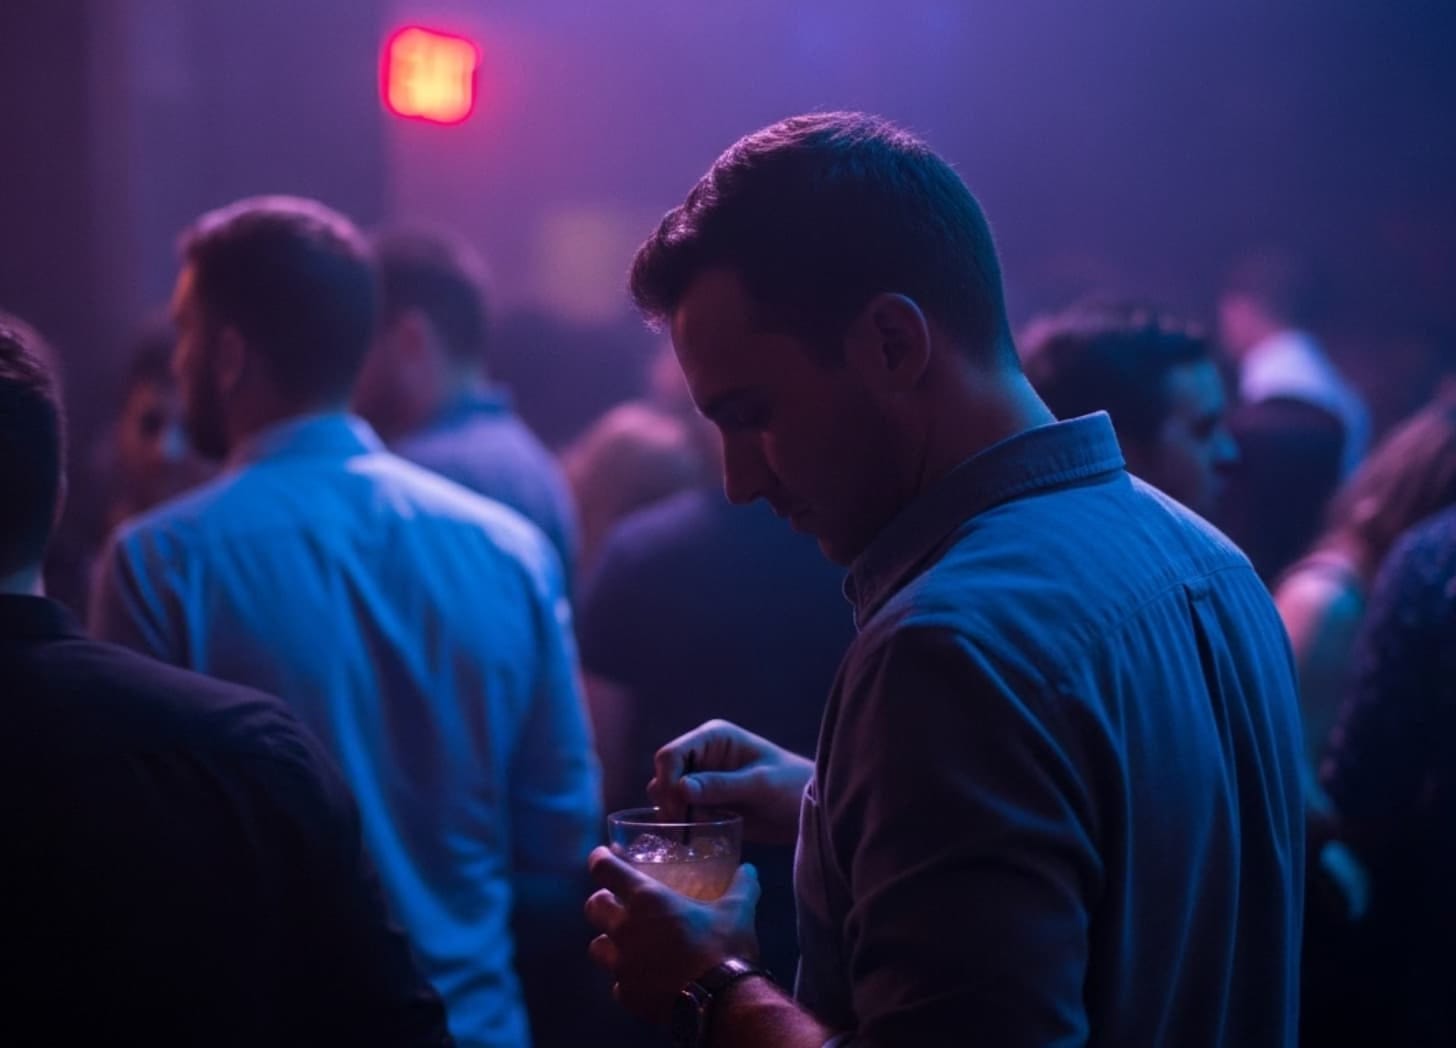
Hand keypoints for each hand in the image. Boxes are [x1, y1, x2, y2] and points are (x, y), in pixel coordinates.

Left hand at [585, 846, 759, 1024]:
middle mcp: (626, 929)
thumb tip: (749, 869)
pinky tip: (643, 979)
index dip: (600, 859)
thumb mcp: (738, 910)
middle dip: (601, 901)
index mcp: (647, 900)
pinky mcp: (627, 994)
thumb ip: (742, 886)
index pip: (605, 870)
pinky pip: (617, 983)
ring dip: (608, 941)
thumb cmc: (724, 947)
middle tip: (616, 901)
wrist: (720, 1001)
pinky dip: (626, 978)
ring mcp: (622, 965)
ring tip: (625, 943)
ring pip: (596, 947)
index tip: (603, 856)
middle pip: (592, 907)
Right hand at [647, 720, 811, 844]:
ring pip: (666, 794)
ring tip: (691, 832)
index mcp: (713, 738)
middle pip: (663, 774)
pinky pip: (679, 811)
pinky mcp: (705, 802)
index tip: (680, 808)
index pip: (671, 754)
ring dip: (672, 813)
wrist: (808, 809)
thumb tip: (682, 788)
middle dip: (668, 800)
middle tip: (684, 825)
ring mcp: (702, 780)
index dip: (668, 780)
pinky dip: (680, 824)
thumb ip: (723, 785)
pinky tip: (693, 837)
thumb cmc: (791, 786)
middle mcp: (702, 755)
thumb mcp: (760, 785)